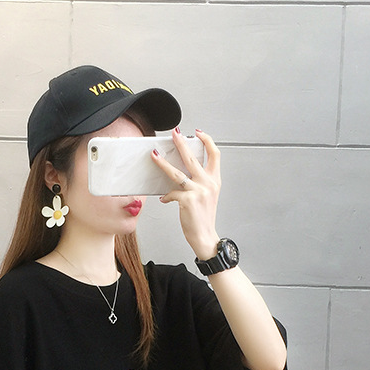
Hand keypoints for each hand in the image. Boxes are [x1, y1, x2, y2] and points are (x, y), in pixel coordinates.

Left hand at [152, 128, 221, 259]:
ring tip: (155, 154)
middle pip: (193, 158)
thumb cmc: (204, 218)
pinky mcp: (187, 201)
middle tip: (174, 133)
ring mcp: (198, 192)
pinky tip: (164, 198)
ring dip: (163, 163)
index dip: (207, 140)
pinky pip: (172, 193)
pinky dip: (166, 196)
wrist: (205, 236)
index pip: (215, 154)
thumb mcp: (207, 196)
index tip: (198, 133)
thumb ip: (199, 183)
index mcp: (214, 181)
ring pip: (177, 173)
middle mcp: (208, 184)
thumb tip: (181, 173)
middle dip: (181, 143)